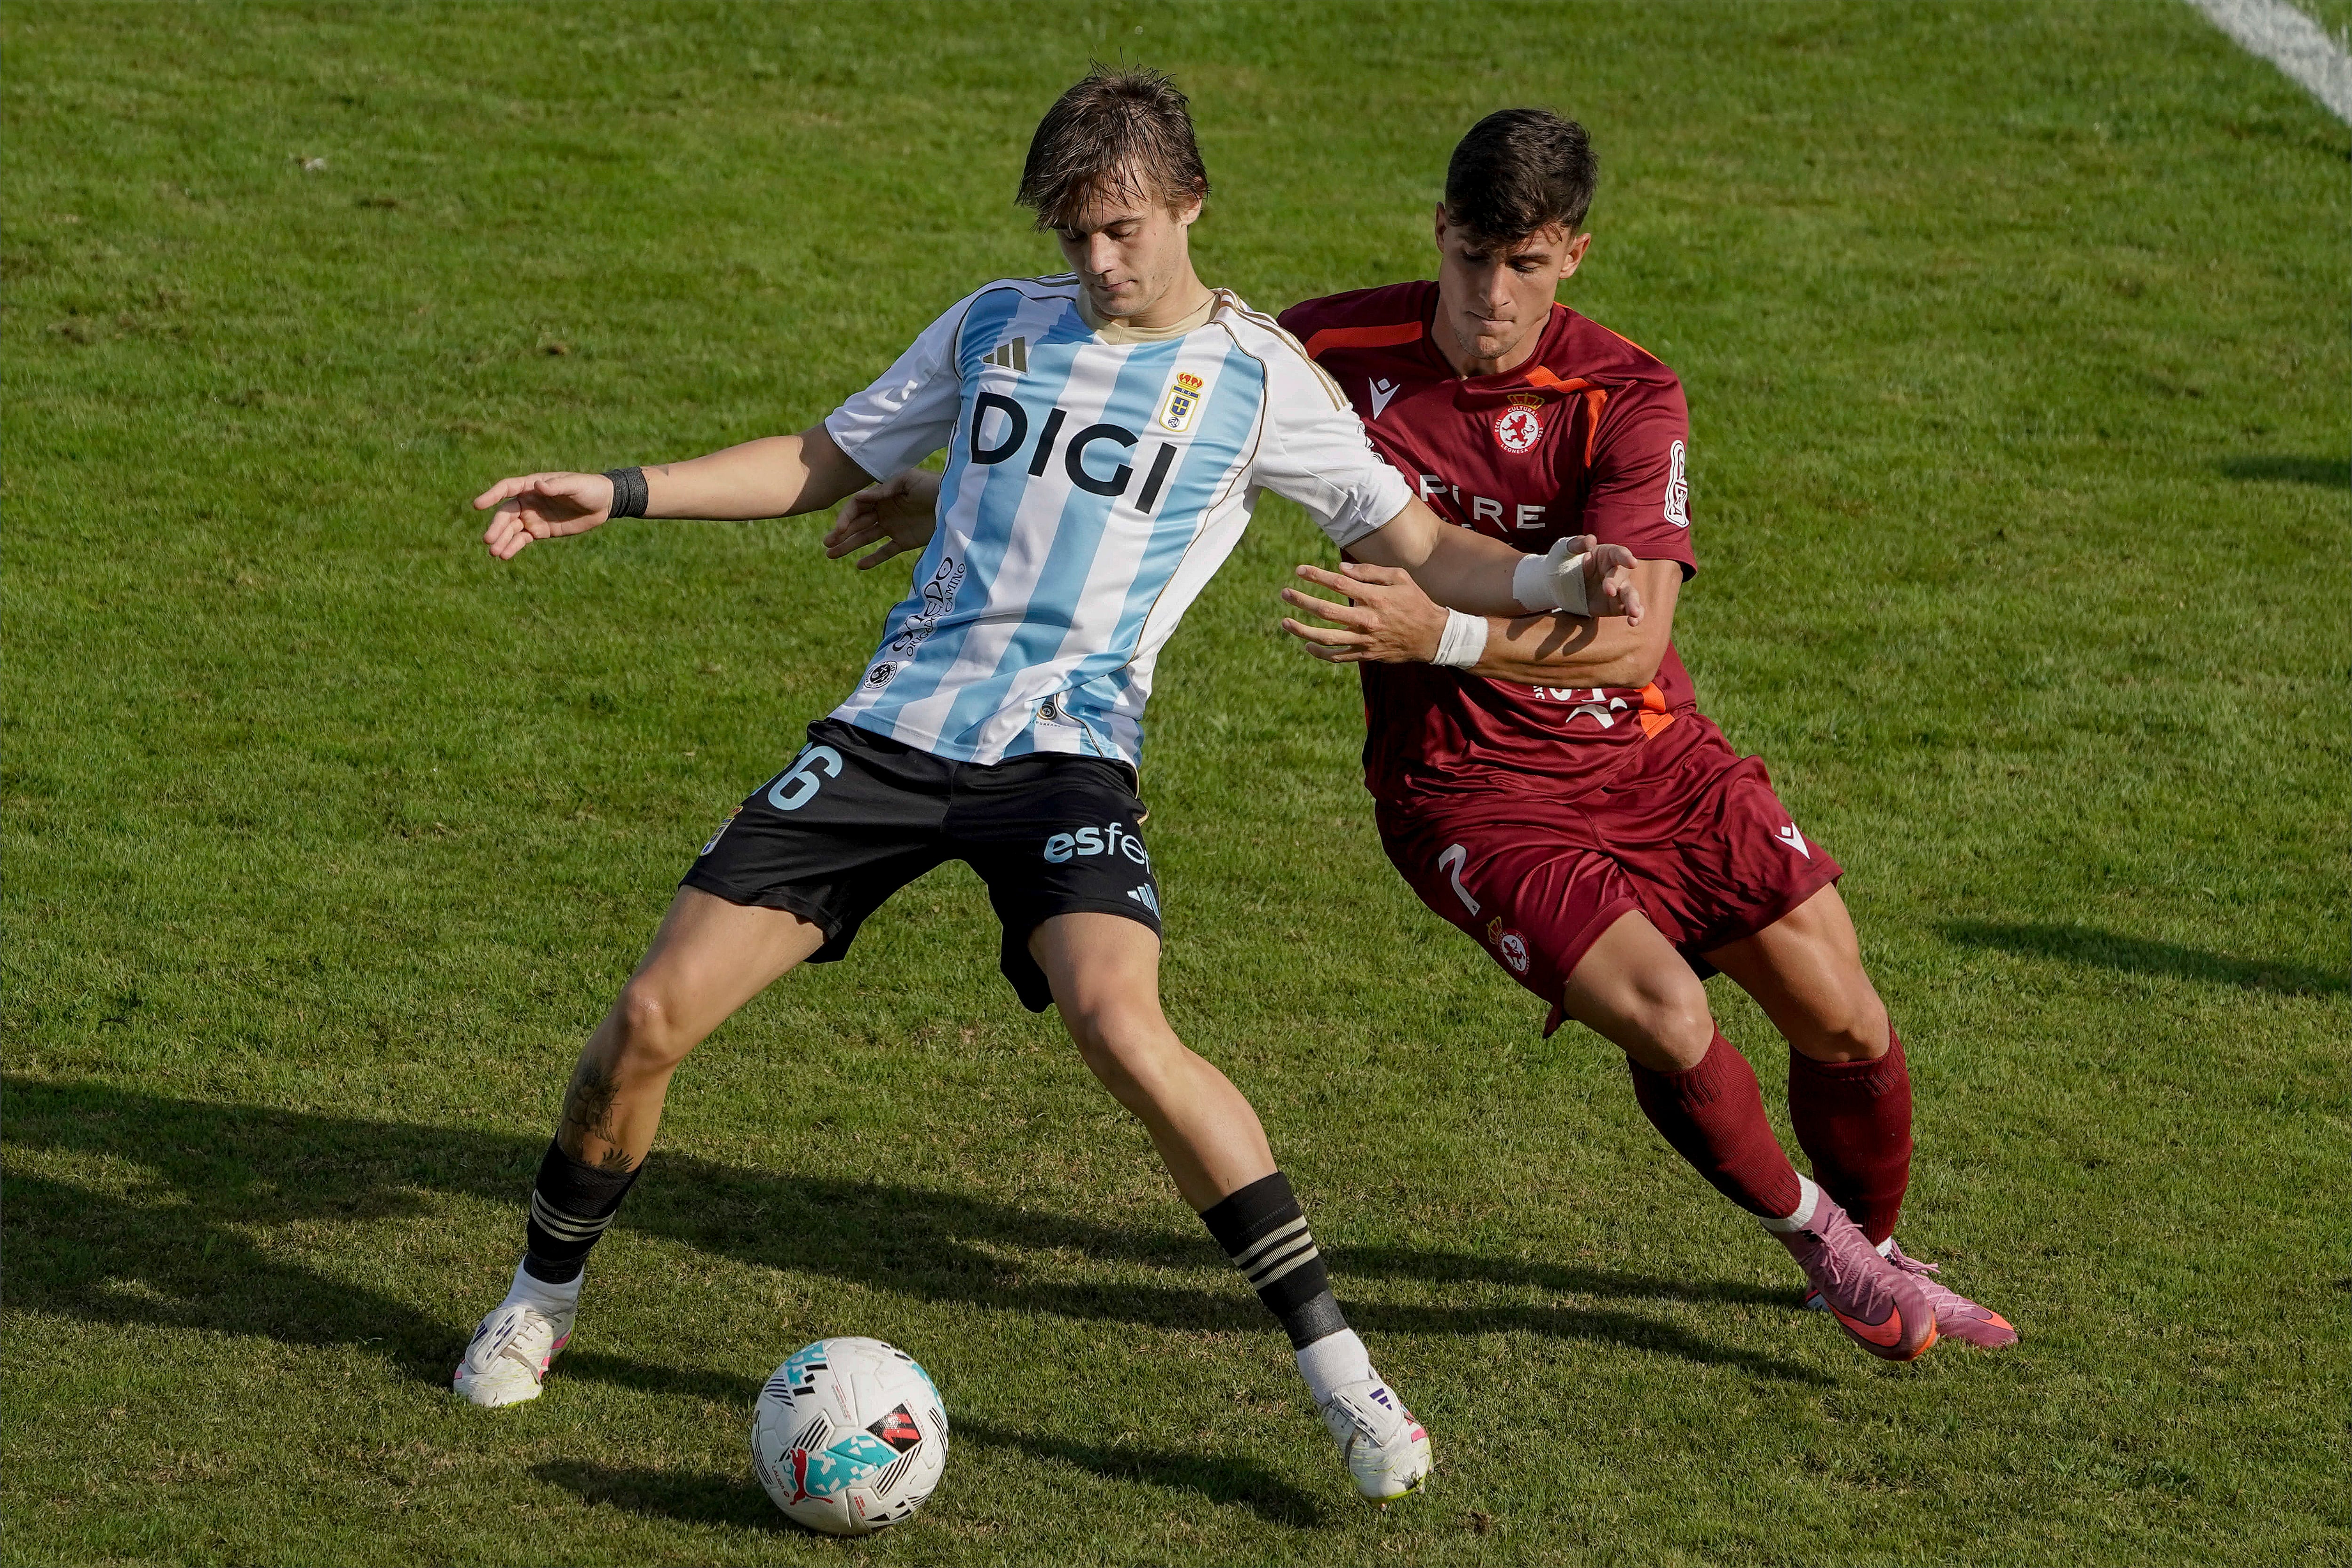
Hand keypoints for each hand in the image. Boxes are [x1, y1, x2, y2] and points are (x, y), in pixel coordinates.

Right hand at [474, 471, 614, 559]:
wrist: (603, 504)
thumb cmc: (588, 488)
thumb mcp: (575, 485)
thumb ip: (556, 486)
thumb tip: (537, 485)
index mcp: (532, 485)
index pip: (507, 488)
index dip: (491, 495)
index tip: (478, 505)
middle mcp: (528, 501)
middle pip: (506, 513)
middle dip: (496, 526)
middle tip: (488, 540)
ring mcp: (533, 517)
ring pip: (511, 529)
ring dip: (501, 540)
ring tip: (494, 552)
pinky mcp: (540, 531)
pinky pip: (522, 540)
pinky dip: (513, 547)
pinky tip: (504, 555)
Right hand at [825, 469, 940, 568]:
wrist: (956, 504)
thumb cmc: (933, 486)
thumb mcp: (908, 480)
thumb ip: (884, 489)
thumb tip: (860, 497)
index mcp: (882, 494)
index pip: (857, 506)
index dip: (846, 518)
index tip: (838, 530)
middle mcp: (884, 511)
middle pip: (857, 523)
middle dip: (841, 533)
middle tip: (827, 544)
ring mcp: (893, 526)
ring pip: (866, 538)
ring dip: (849, 546)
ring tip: (832, 555)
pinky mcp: (905, 541)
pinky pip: (885, 551)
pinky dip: (873, 558)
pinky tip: (859, 565)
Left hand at [1278, 561, 1448, 663]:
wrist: (1433, 636)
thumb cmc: (1416, 602)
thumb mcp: (1399, 578)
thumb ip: (1370, 572)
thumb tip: (1340, 567)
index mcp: (1375, 597)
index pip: (1338, 584)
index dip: (1316, 576)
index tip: (1299, 571)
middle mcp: (1367, 619)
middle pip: (1326, 610)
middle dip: (1302, 601)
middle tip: (1285, 593)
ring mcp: (1365, 640)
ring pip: (1326, 638)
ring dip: (1302, 630)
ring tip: (1285, 622)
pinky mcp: (1366, 655)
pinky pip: (1337, 657)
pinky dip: (1320, 653)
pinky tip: (1308, 645)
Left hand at [1566, 534, 1645, 624]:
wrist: (1555, 586)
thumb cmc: (1562, 562)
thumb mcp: (1564, 550)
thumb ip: (1576, 545)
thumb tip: (1591, 540)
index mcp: (1606, 555)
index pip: (1619, 553)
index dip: (1626, 557)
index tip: (1631, 563)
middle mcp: (1615, 571)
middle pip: (1622, 576)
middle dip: (1616, 583)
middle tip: (1608, 591)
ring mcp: (1617, 589)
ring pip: (1630, 594)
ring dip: (1633, 603)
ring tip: (1634, 614)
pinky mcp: (1615, 605)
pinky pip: (1628, 610)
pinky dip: (1635, 616)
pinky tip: (1633, 622)